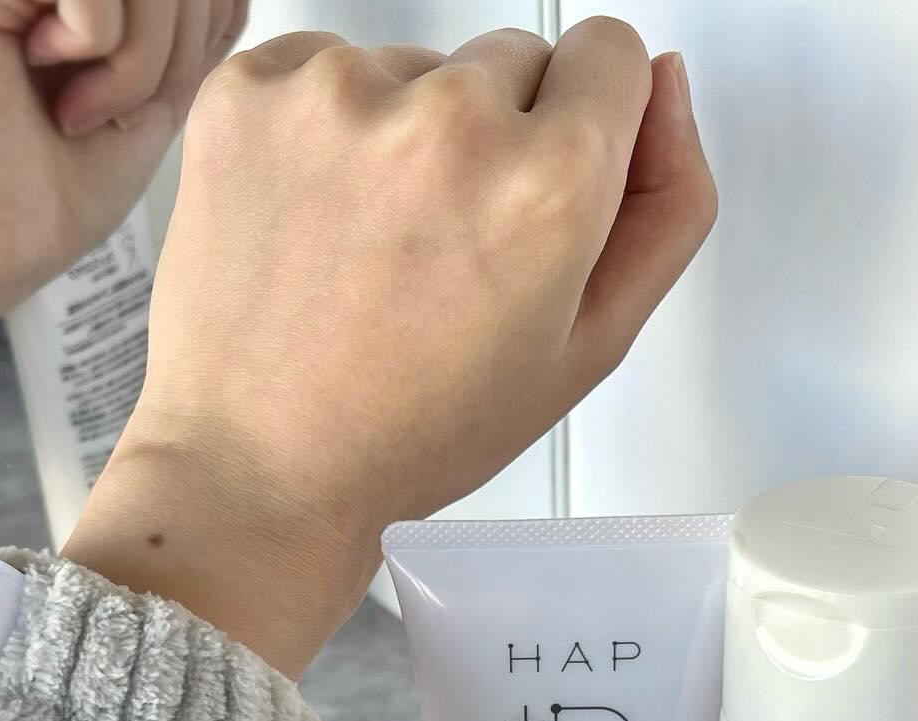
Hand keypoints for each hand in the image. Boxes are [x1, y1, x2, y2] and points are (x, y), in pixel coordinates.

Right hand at [0, 0, 247, 377]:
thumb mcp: (165, 87)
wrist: (3, 239)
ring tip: (85, 105)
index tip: (150, 93)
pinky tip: (43, 75)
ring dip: (137, 58)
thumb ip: (196, 24)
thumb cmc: (69, 181)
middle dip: (172, 49)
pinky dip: (97, 49)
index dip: (202, 28)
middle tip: (118, 111)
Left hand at [68, 22, 716, 674]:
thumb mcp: (586, 351)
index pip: (612, 55)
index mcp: (547, 185)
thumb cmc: (412, 433)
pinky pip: (320, 68)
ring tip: (369, 254)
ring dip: (406, 135)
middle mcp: (447, 121)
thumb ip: (666, 207)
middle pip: (514, 61)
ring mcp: (337, 96)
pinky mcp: (251, 93)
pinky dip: (323, 131)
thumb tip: (665, 85)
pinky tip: (315, 225)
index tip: (538, 194)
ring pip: (416, 67)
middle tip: (446, 254)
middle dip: (499, 140)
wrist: (259, 466)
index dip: (585, 131)